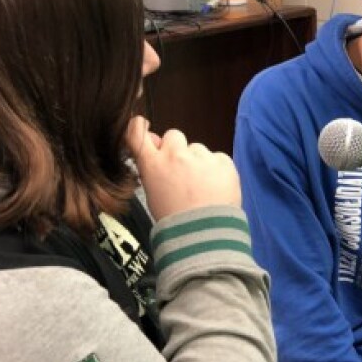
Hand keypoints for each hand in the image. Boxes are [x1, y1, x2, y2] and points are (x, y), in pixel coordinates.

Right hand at [126, 116, 240, 220]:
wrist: (203, 236)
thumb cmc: (174, 222)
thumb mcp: (153, 195)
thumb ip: (153, 168)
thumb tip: (153, 146)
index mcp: (153, 164)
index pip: (137, 133)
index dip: (139, 127)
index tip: (143, 126)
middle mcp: (175, 154)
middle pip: (174, 136)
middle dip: (177, 149)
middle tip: (183, 172)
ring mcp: (201, 157)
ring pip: (198, 149)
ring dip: (199, 162)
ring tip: (203, 188)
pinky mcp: (224, 162)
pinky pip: (218, 158)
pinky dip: (218, 170)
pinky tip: (216, 189)